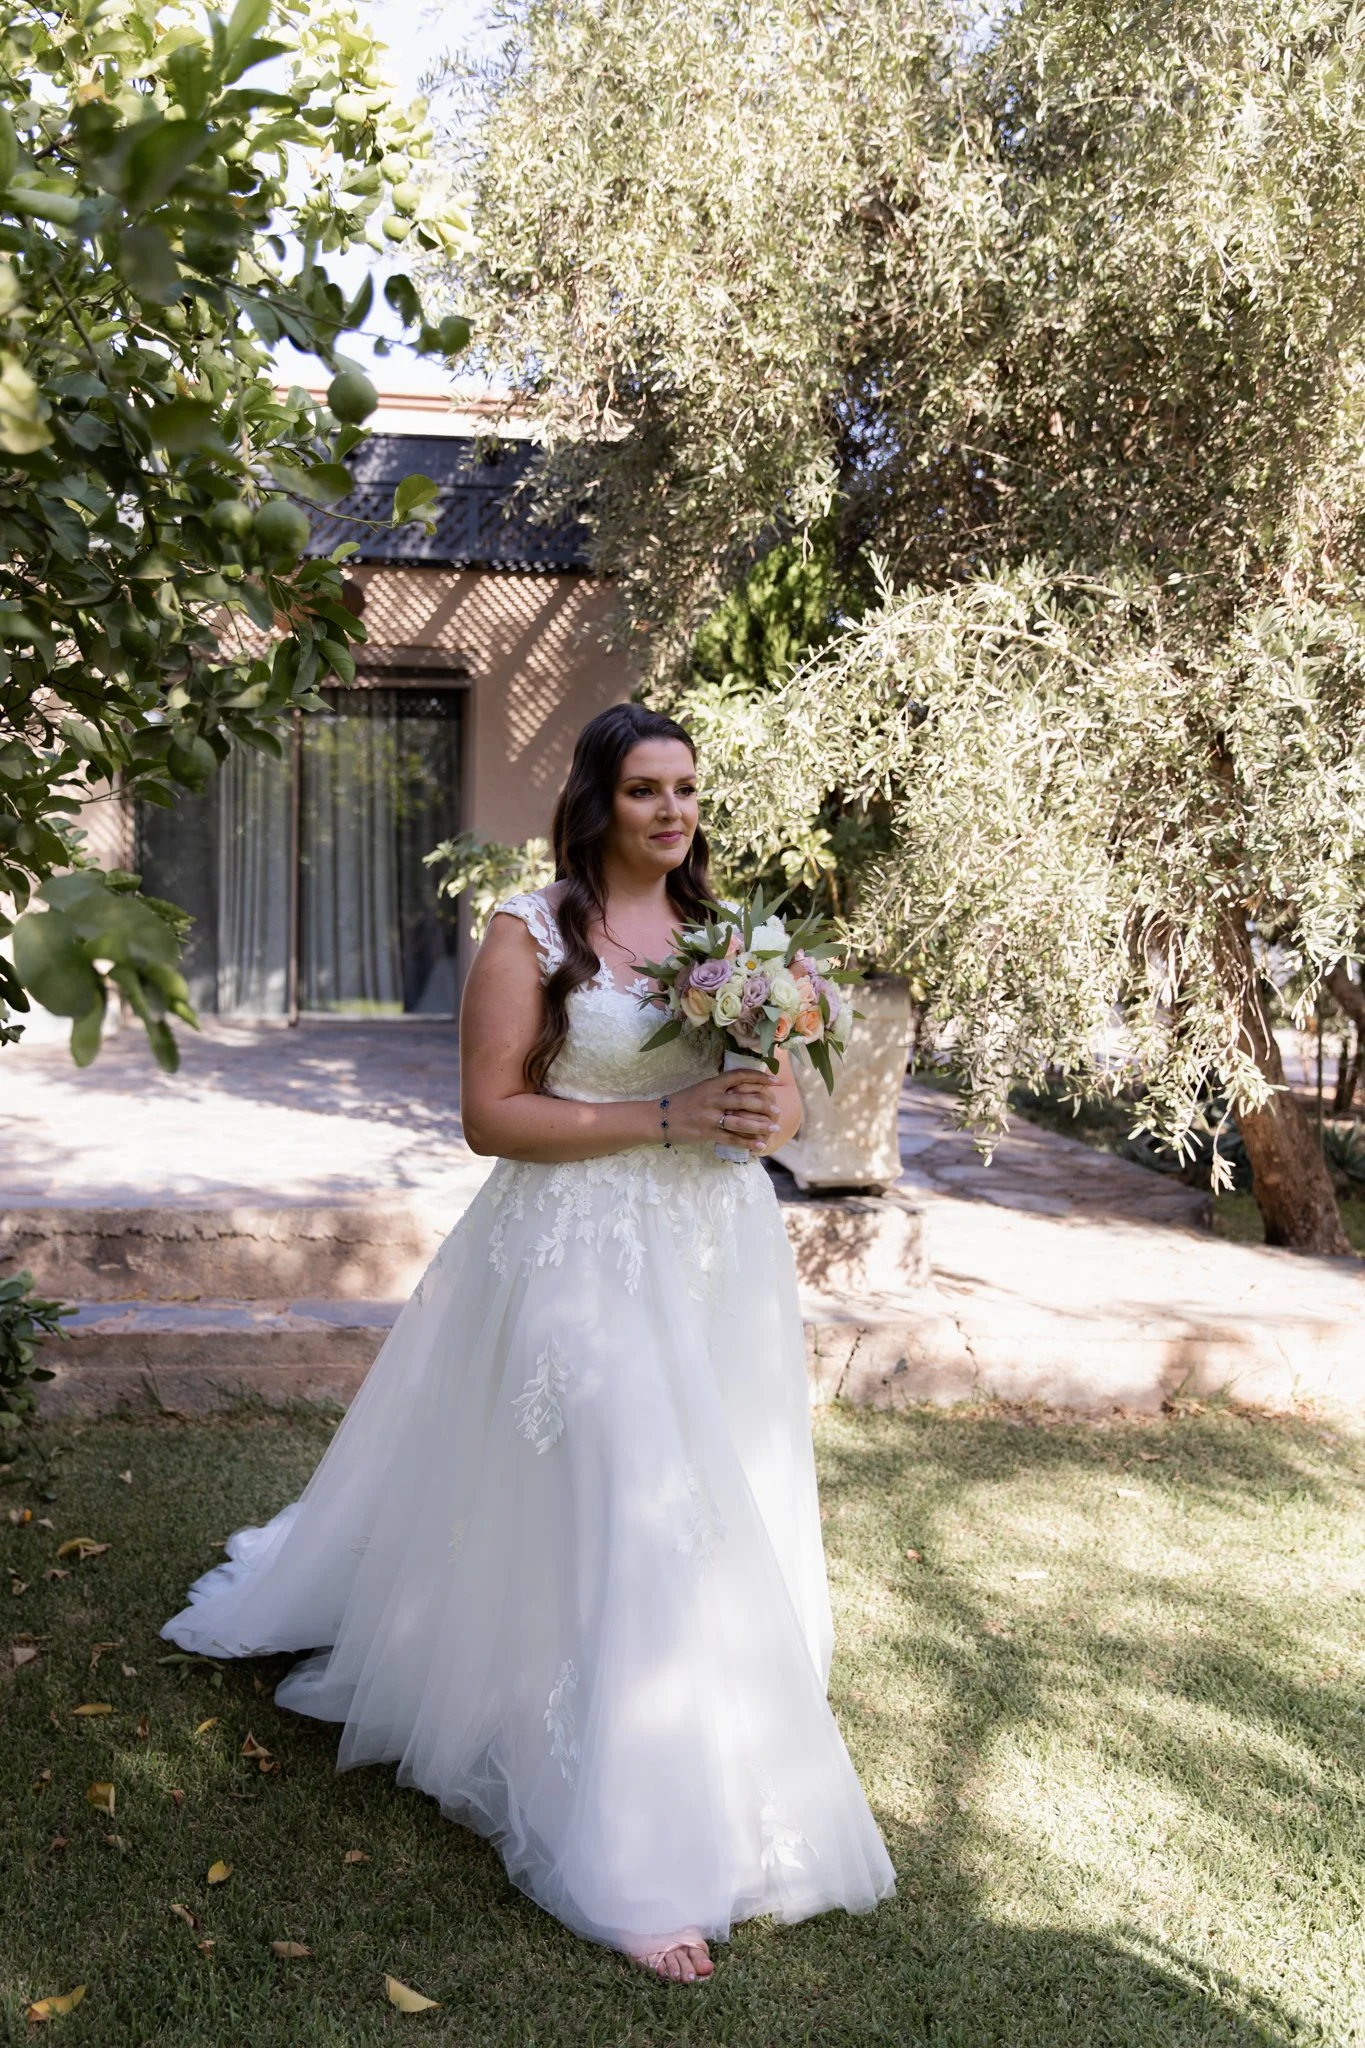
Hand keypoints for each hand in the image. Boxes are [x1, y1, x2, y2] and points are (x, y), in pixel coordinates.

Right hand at [666, 1070, 780, 1151]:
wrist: (660, 1118)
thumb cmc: (683, 1102)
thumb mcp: (702, 1088)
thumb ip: (721, 1088)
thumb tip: (745, 1087)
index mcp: (712, 1084)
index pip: (739, 1076)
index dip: (758, 1077)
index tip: (773, 1080)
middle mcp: (712, 1099)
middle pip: (743, 1100)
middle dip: (763, 1105)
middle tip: (776, 1109)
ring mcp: (709, 1117)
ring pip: (740, 1121)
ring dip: (759, 1126)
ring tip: (774, 1128)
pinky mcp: (706, 1133)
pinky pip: (731, 1139)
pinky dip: (747, 1143)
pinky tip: (759, 1146)